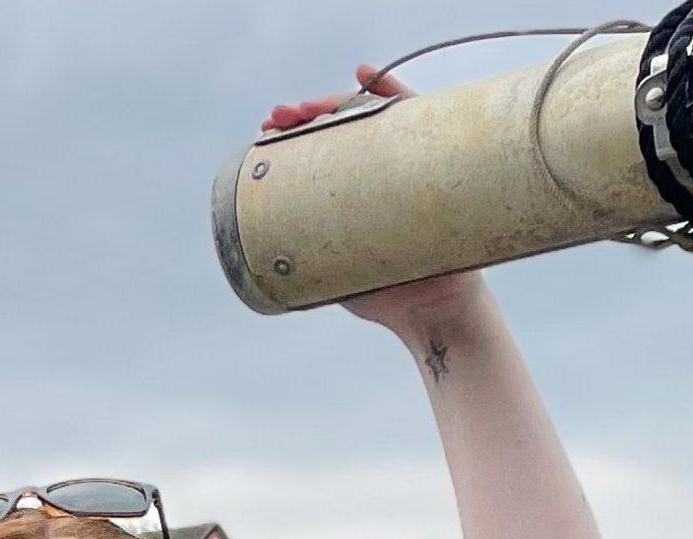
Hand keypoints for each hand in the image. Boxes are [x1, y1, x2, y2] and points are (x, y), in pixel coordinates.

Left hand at [259, 66, 492, 338]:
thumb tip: (254, 245)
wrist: (436, 312)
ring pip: (371, 117)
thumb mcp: (336, 268)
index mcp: (356, 189)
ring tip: (302, 107)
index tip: (265, 133)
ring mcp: (411, 160)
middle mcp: (384, 169)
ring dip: (333, 101)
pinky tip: (363, 72)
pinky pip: (417, 116)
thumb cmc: (389, 295)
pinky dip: (390, 90)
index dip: (292, 138)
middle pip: (342, 127)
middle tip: (278, 118)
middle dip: (305, 117)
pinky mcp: (438, 157)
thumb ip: (308, 251)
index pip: (323, 150)